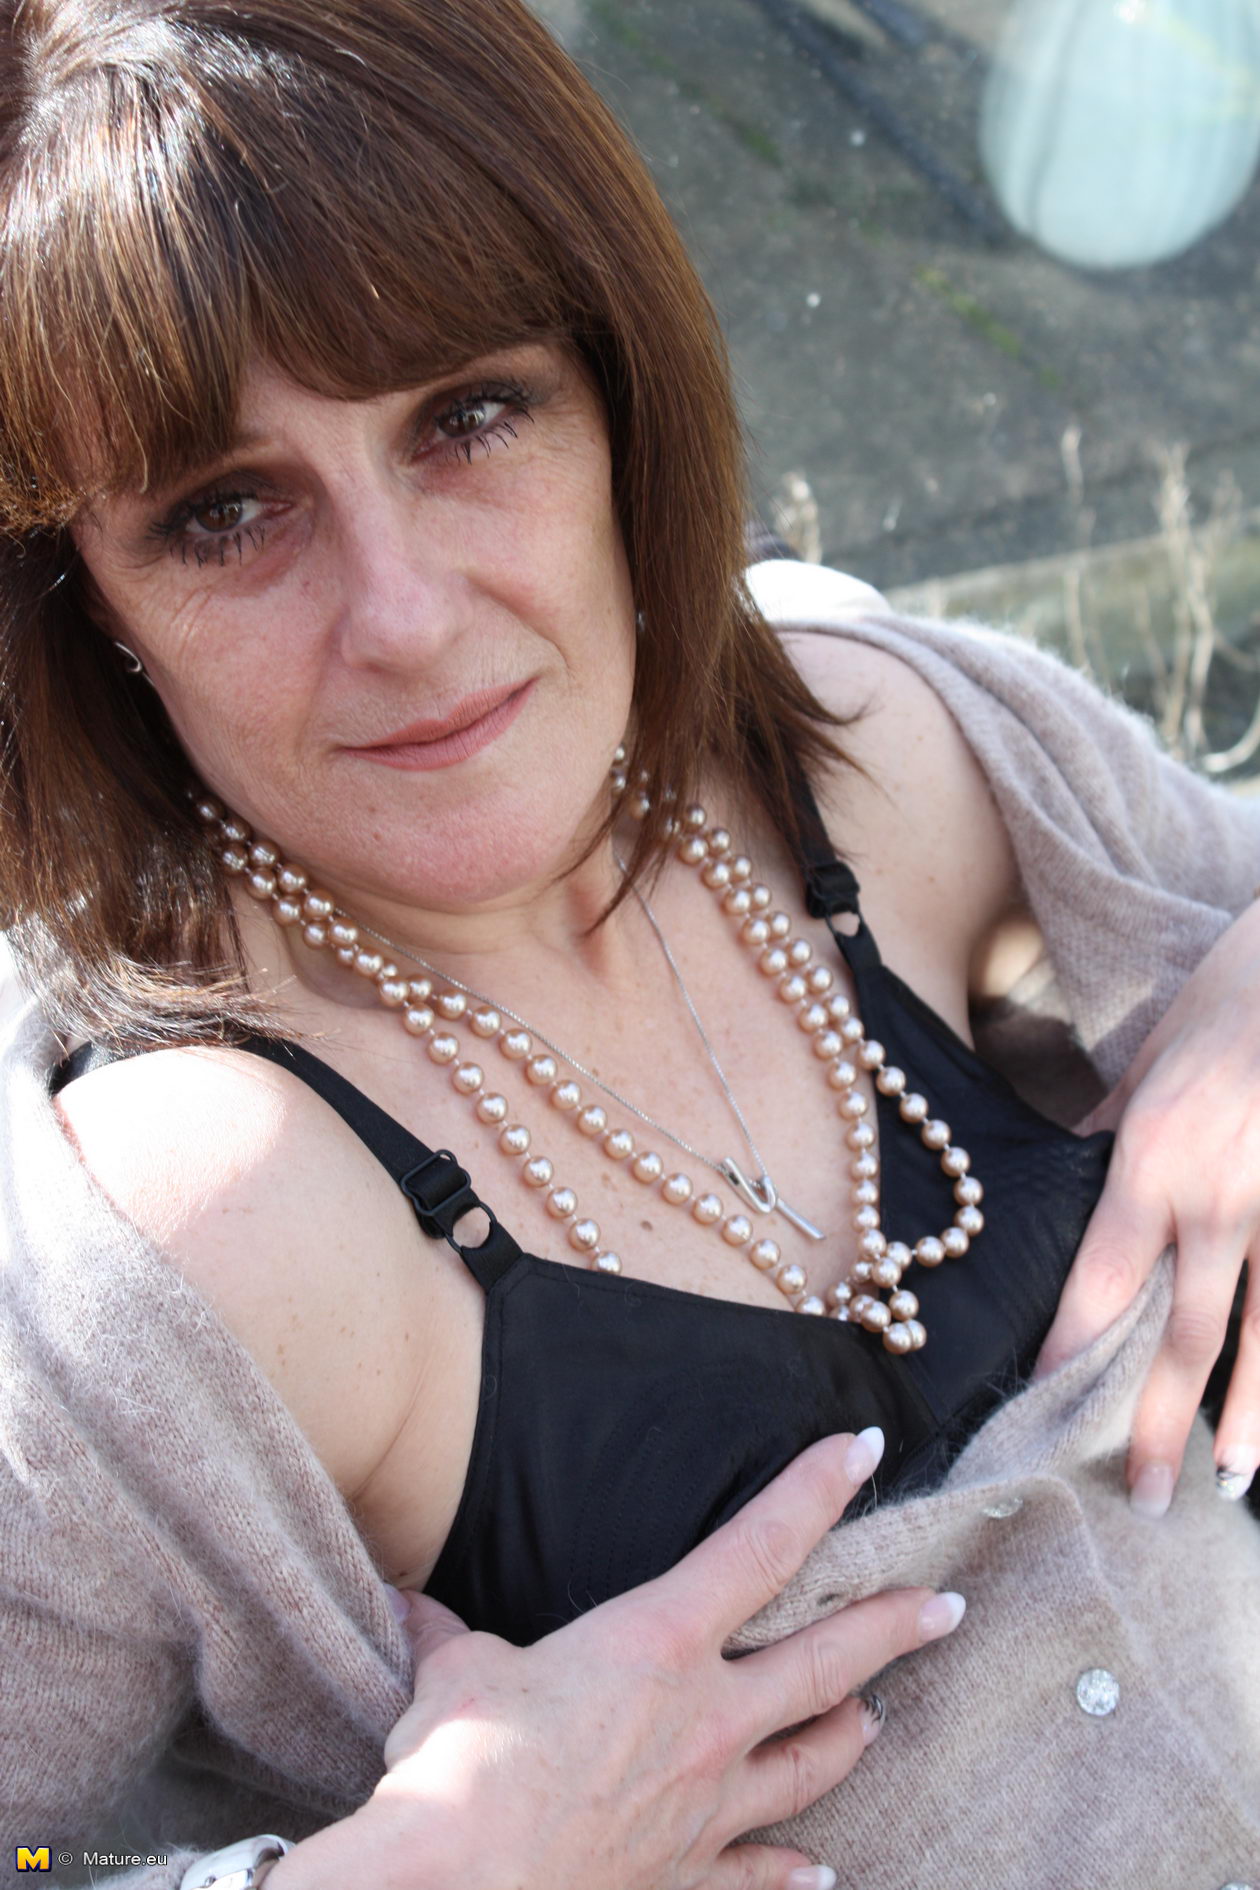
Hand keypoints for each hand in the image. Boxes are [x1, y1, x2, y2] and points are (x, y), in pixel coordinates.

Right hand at [272, 1429, 964, 1889]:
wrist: (457, 1886)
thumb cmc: (458, 1767)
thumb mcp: (453, 1678)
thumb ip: (452, 1641)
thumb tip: (418, 1611)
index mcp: (658, 1642)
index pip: (759, 1545)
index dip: (815, 1489)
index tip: (862, 1448)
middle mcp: (706, 1719)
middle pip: (826, 1663)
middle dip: (892, 1628)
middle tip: (946, 1607)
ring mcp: (706, 1808)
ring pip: (811, 1765)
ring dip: (849, 1738)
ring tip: (879, 1718)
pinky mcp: (683, 1879)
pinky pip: (756, 1874)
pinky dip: (790, 1875)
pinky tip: (820, 1876)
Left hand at [1035, 899, 1259, 1513]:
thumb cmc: (1226, 999)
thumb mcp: (1146, 1060)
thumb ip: (1106, 1129)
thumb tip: (1071, 1165)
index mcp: (1153, 1160)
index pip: (1101, 1280)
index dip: (1071, 1350)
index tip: (1042, 1405)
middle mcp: (1218, 1200)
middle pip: (1183, 1334)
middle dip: (1156, 1419)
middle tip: (1137, 1492)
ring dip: (1247, 1419)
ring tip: (1227, 1483)